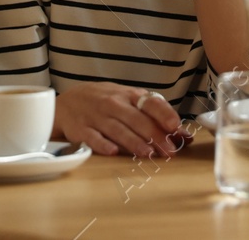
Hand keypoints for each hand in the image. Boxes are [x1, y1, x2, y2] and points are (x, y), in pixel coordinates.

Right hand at [53, 82, 186, 158]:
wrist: (66, 102)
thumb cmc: (103, 102)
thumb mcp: (126, 100)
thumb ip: (152, 115)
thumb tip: (182, 132)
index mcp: (128, 95)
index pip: (149, 103)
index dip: (163, 114)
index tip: (176, 126)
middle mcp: (113, 104)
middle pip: (137, 120)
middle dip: (155, 136)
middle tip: (170, 151)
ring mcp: (96, 116)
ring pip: (118, 130)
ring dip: (134, 142)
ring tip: (148, 153)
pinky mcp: (81, 129)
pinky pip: (93, 137)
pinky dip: (102, 144)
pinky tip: (113, 152)